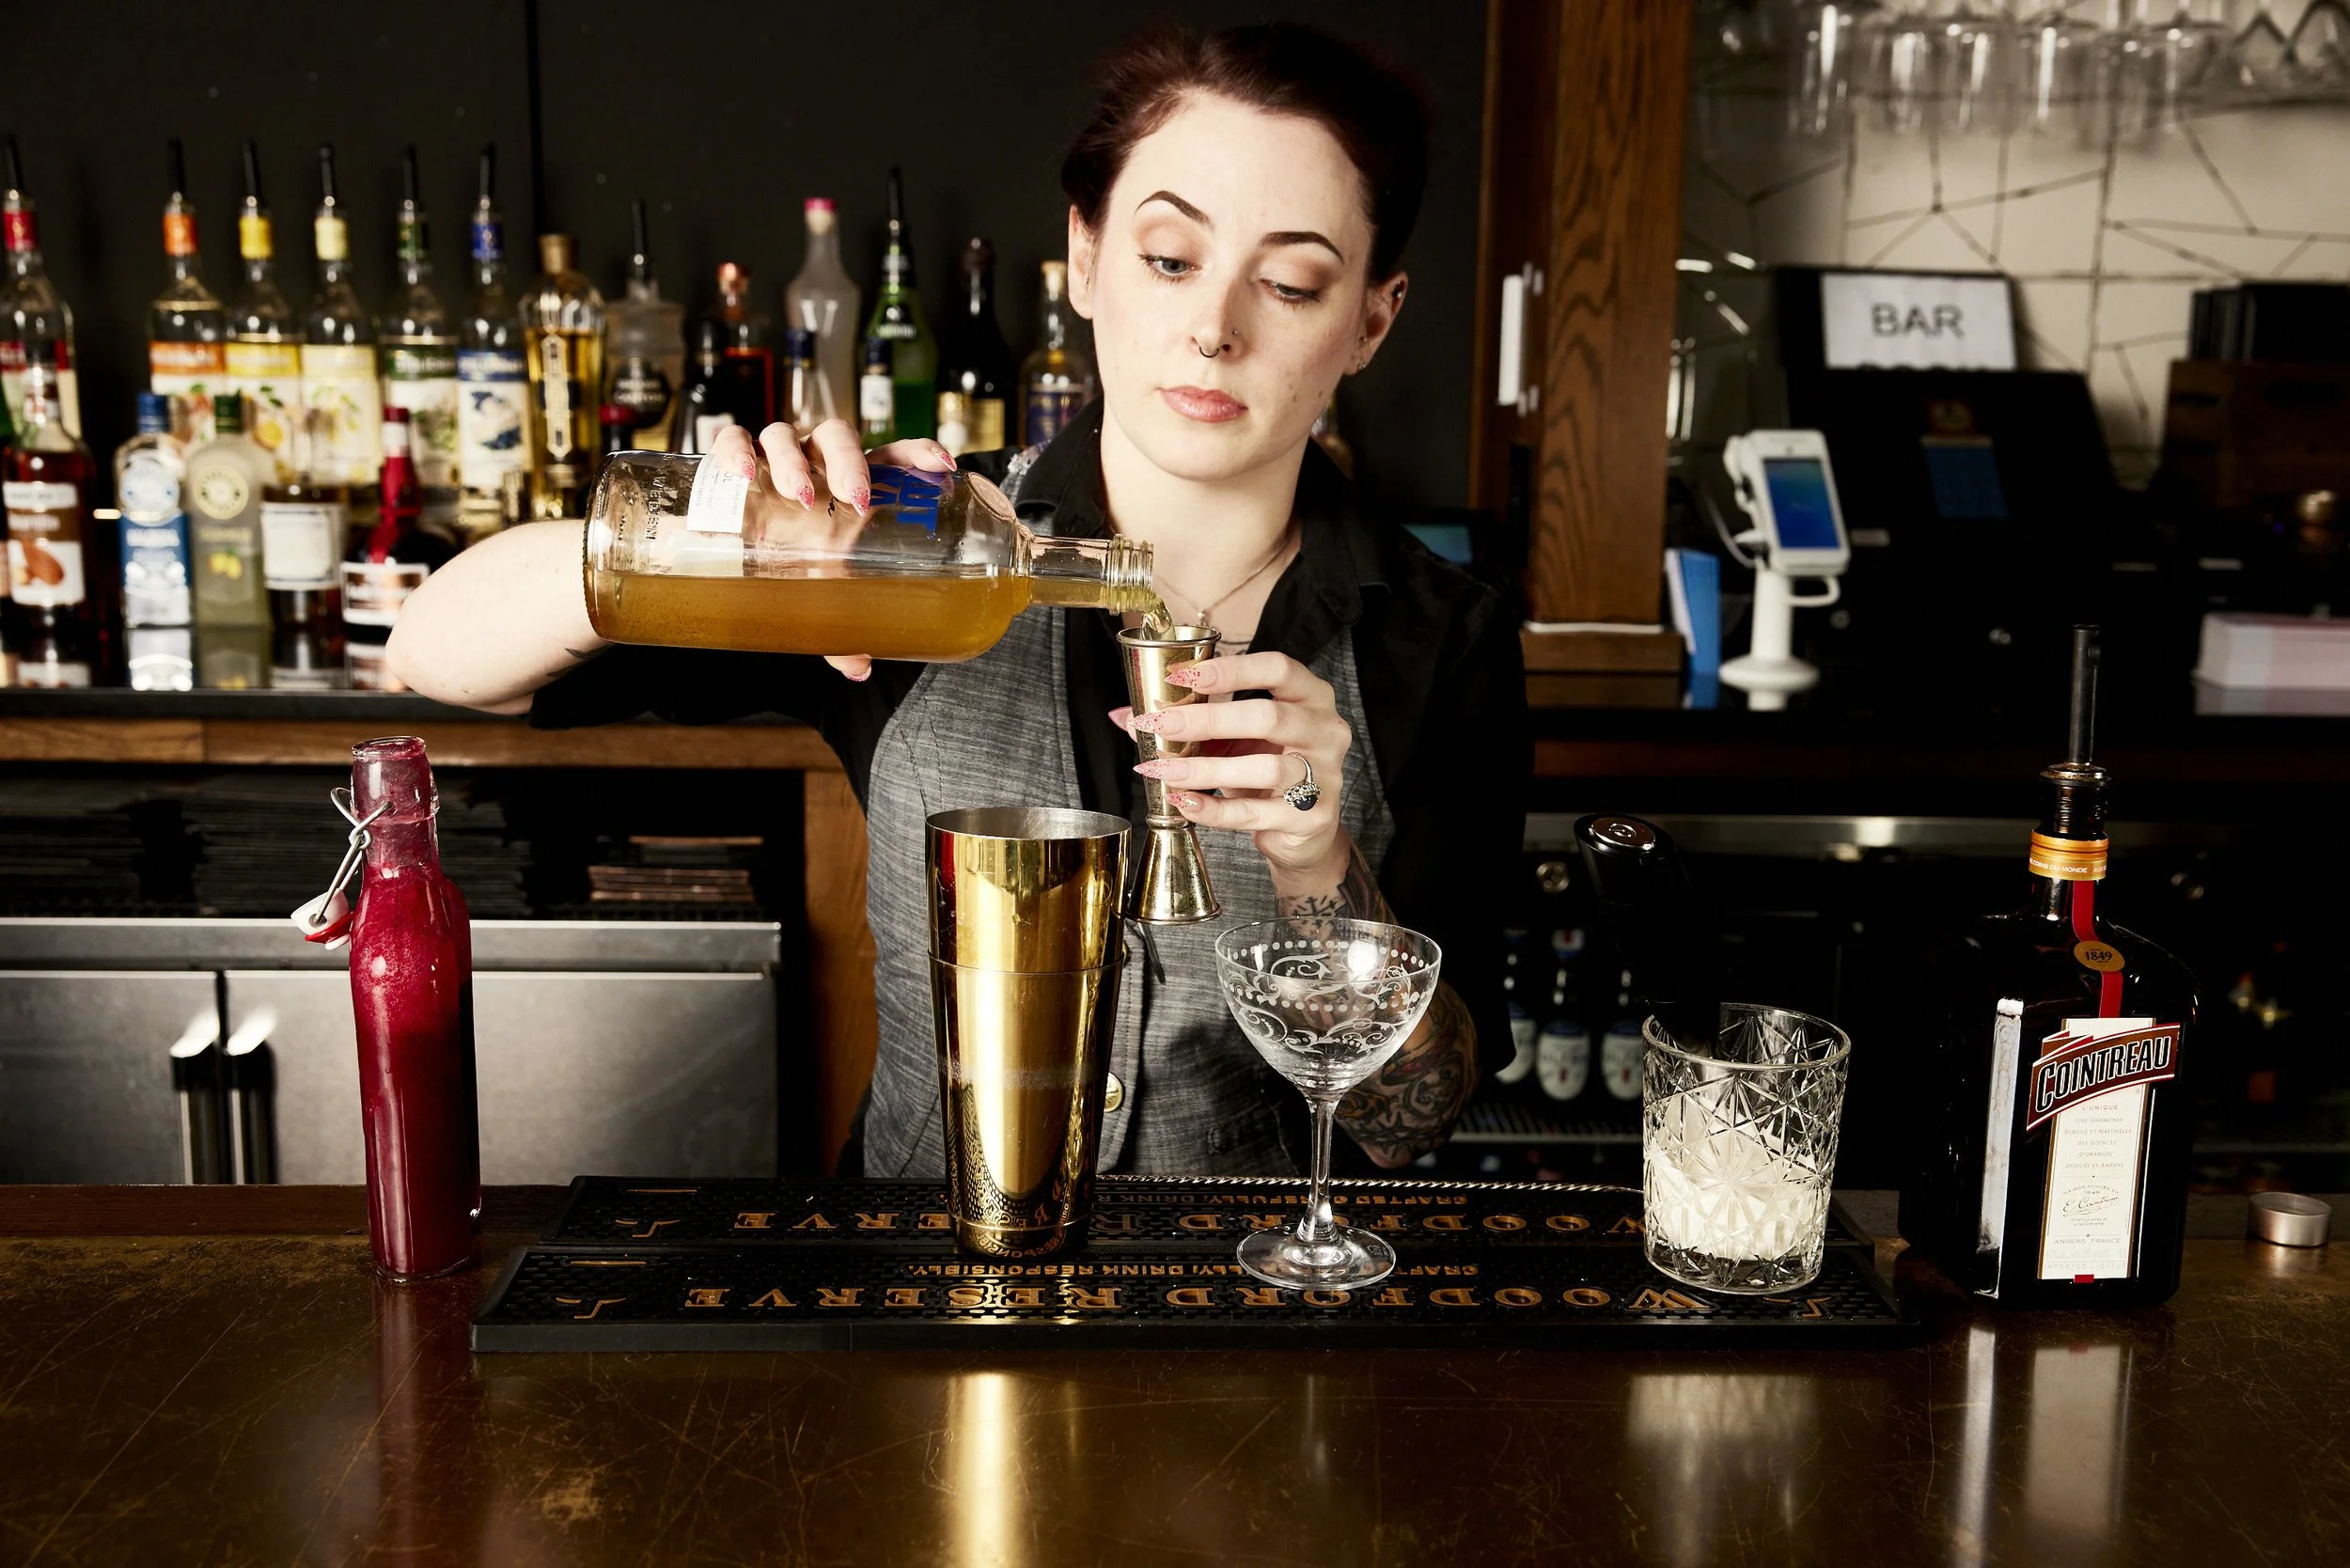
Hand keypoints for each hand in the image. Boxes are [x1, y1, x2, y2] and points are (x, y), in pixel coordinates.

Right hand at [705, 419, 957, 682]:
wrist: (726, 546)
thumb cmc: (788, 560)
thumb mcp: (818, 592)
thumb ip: (838, 626)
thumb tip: (859, 668)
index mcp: (851, 481)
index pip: (892, 453)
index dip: (919, 452)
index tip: (943, 466)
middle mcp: (815, 461)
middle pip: (837, 437)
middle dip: (849, 461)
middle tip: (854, 497)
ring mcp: (774, 456)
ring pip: (786, 435)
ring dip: (794, 460)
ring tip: (799, 495)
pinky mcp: (732, 458)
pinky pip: (731, 438)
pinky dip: (735, 449)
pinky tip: (743, 473)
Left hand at [1114, 650, 1351, 888]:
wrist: (1304, 829)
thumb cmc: (1266, 768)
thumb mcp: (1231, 738)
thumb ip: (1188, 722)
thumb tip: (1124, 716)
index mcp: (1310, 696)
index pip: (1278, 669)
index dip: (1230, 669)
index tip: (1181, 676)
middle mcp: (1324, 730)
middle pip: (1268, 716)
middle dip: (1207, 719)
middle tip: (1160, 724)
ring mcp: (1324, 775)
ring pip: (1263, 768)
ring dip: (1204, 769)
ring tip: (1162, 771)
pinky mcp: (1311, 818)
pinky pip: (1256, 812)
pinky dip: (1215, 809)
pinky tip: (1184, 802)